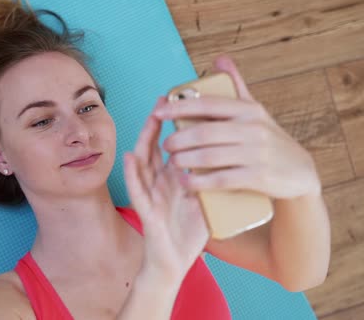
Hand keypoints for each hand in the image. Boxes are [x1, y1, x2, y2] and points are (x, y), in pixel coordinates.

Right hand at [123, 97, 209, 279]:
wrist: (175, 263)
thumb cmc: (188, 233)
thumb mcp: (203, 200)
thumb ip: (210, 179)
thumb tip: (233, 157)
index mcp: (173, 179)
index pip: (173, 145)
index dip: (176, 124)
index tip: (184, 102)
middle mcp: (159, 183)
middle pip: (155, 147)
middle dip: (159, 123)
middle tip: (166, 100)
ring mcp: (150, 195)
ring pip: (142, 163)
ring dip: (144, 140)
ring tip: (150, 118)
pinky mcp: (146, 212)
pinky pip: (137, 191)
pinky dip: (132, 174)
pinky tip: (130, 158)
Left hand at [153, 55, 321, 199]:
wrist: (300, 173)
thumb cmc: (269, 140)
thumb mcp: (256, 111)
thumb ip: (236, 87)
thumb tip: (220, 59)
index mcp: (249, 109)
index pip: (208, 104)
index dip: (180, 107)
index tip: (159, 111)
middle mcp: (253, 129)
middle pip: (205, 132)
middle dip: (179, 138)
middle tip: (165, 145)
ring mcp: (257, 153)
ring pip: (211, 155)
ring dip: (185, 159)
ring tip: (172, 162)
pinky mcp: (259, 177)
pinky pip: (222, 179)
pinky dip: (200, 181)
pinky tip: (186, 182)